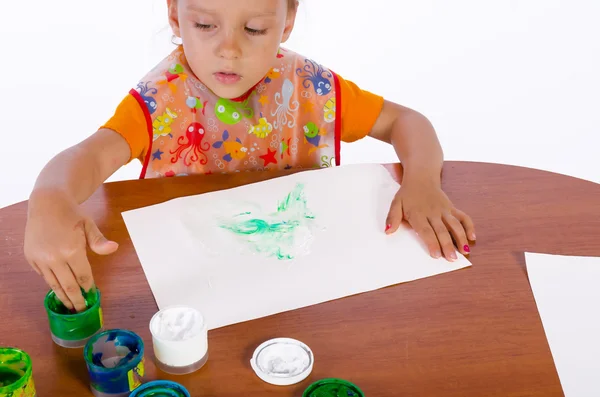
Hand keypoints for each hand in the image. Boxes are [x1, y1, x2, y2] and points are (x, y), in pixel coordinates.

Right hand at [24, 191, 117, 311]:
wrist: (46, 203)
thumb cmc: (71, 214)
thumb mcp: (89, 225)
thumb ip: (99, 241)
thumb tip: (114, 248)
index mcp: (71, 250)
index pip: (82, 276)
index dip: (88, 288)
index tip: (91, 296)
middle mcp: (54, 257)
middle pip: (67, 285)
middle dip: (75, 300)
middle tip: (80, 310)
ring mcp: (40, 258)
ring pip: (53, 283)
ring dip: (62, 296)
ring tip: (69, 306)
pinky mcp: (31, 258)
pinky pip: (43, 275)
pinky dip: (51, 282)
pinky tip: (58, 289)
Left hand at [385, 179, 475, 260]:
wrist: (421, 177)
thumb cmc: (407, 194)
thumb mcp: (396, 204)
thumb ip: (392, 218)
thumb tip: (387, 232)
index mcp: (418, 214)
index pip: (426, 231)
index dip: (431, 243)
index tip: (436, 255)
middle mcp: (433, 212)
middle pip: (442, 230)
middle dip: (447, 245)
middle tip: (452, 259)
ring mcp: (444, 210)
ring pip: (455, 225)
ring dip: (461, 238)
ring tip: (464, 252)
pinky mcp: (452, 208)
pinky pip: (463, 217)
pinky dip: (469, 226)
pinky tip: (472, 237)